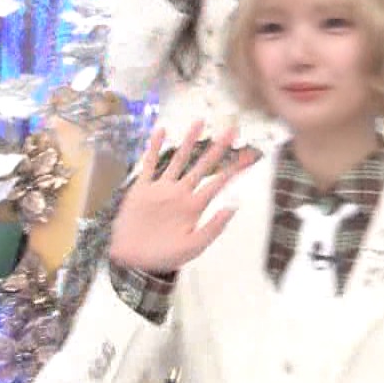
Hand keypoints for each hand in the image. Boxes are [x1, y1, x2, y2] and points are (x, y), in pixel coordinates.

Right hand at [109, 122, 255, 274]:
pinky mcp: (142, 189)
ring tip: (200, 122)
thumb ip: (213, 227)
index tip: (250, 154)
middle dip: (218, 148)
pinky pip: (149, 164)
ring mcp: (161, 189)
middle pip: (203, 165)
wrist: (133, 260)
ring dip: (189, 141)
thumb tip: (233, 207)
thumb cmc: (164, 256)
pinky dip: (154, 147)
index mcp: (195, 206)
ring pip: (178, 159)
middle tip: (233, 129)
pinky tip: (161, 131)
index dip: (234, 168)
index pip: (219, 182)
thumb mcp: (193, 246)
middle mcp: (181, 193)